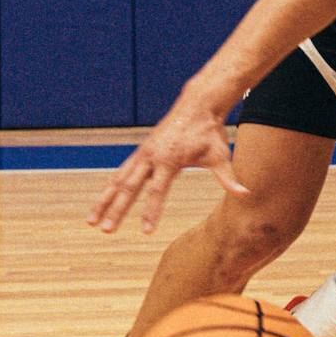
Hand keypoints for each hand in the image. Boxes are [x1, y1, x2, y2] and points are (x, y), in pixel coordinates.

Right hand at [88, 85, 247, 235]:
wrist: (197, 105)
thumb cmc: (210, 133)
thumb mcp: (220, 155)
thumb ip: (228, 178)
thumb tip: (245, 194)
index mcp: (169, 160)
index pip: (156, 191)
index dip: (150, 212)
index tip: (145, 231)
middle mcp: (151, 156)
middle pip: (129, 188)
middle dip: (116, 211)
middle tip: (105, 230)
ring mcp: (143, 153)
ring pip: (118, 180)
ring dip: (104, 201)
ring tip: (90, 221)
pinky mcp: (141, 151)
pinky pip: (121, 172)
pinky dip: (110, 188)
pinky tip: (101, 203)